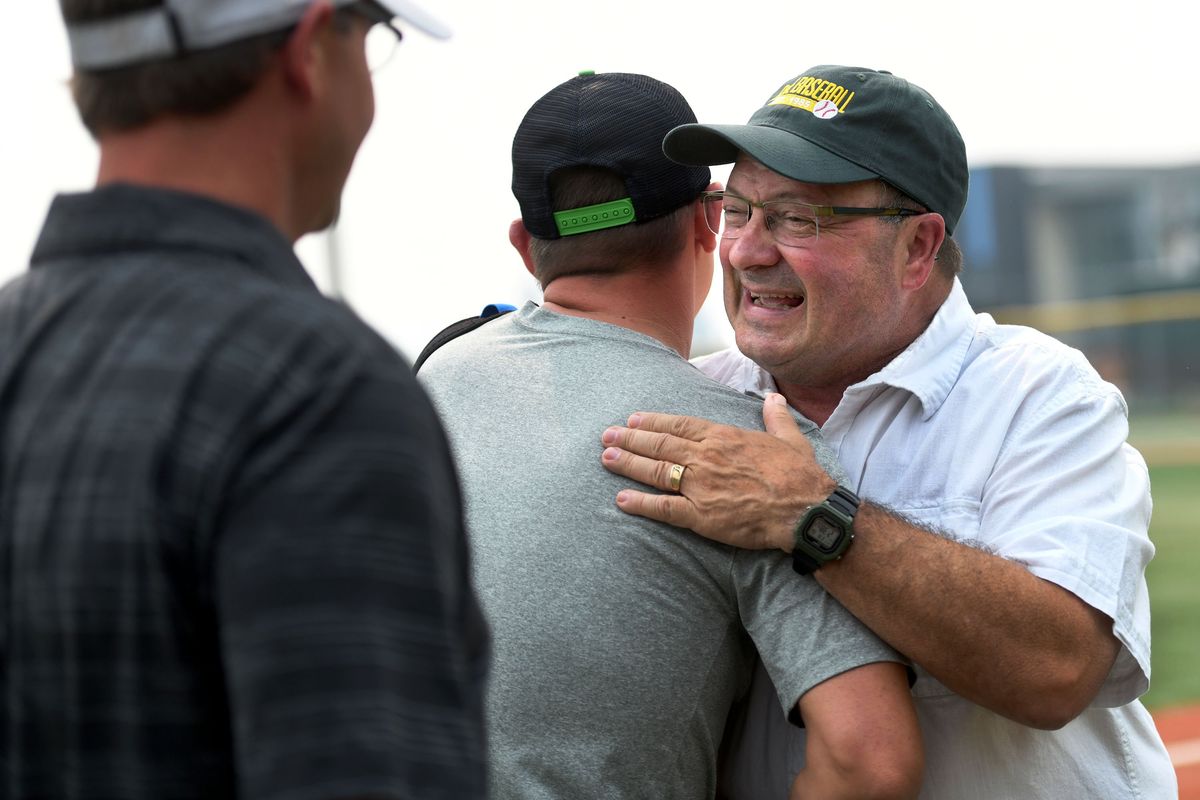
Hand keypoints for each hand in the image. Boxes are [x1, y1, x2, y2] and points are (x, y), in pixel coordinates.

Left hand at [599, 393, 836, 550]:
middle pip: (660, 445)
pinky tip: (621, 499)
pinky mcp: (702, 515)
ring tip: (606, 459)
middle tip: (607, 436)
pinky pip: (664, 508)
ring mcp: (701, 486)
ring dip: (628, 464)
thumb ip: (776, 417)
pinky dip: (641, 503)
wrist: (805, 509)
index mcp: (724, 437)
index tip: (633, 420)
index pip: (679, 425)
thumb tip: (774, 398)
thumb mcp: (791, 438)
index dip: (653, 422)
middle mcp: (706, 457)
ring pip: (656, 472)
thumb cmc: (800, 475)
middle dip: (630, 439)